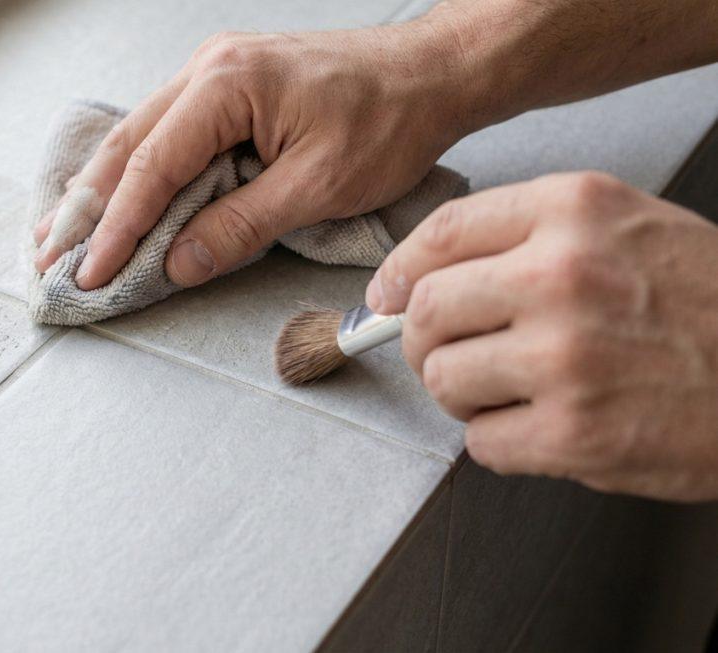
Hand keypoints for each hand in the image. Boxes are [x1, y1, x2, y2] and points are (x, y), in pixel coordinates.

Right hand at [32, 27, 465, 288]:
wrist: (432, 73)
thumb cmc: (389, 119)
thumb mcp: (318, 185)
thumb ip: (242, 224)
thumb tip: (177, 263)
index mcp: (227, 85)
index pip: (152, 167)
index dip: (115, 228)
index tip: (89, 273)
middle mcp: (209, 70)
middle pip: (127, 147)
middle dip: (84, 208)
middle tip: (49, 257)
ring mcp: (214, 74)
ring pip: (138, 137)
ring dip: (100, 190)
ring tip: (60, 233)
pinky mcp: (226, 89)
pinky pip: (165, 133)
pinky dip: (136, 174)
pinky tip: (113, 199)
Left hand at [369, 172, 717, 501]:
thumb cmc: (708, 304)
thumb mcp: (628, 229)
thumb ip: (526, 239)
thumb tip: (414, 278)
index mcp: (574, 210)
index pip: (440, 234)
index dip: (399, 272)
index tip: (386, 296)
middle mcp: (563, 274)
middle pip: (425, 311)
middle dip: (424, 342)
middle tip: (450, 355)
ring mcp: (566, 355)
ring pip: (444, 380)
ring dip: (465, 395)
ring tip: (514, 392)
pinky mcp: (576, 432)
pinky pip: (482, 442)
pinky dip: (503, 442)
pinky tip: (547, 427)